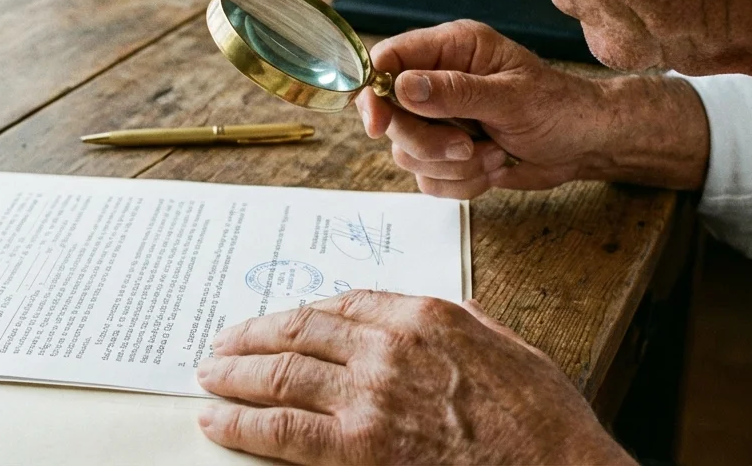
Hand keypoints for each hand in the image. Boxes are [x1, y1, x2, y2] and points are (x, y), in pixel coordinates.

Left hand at [195, 290, 631, 464]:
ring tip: (210, 376)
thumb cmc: (541, 418)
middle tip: (222, 343)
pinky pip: (283, 430)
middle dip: (252, 336)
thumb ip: (449, 326)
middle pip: (299, 332)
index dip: (300, 314)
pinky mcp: (359, 448)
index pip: (341, 304)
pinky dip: (242, 423)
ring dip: (236, 374)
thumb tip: (413, 322)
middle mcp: (388, 346)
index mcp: (422, 315)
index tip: (279, 320)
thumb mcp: (501, 345)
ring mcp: (370, 397)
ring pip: (282, 374)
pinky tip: (218, 421)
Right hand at [356, 20, 709, 198]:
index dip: (374, 91)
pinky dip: (461, 183)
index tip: (378, 124)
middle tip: (465, 146)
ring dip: (452, 165)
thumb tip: (401, 86)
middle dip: (427, 142)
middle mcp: (439, 80)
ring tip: (493, 153)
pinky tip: (494, 166)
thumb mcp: (511, 97)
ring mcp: (440, 119)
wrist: (585, 146)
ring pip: (407, 153)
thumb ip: (455, 92)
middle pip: (391, 116)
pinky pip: (428, 179)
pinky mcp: (446, 153)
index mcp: (453, 48)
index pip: (389, 59)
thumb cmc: (559, 108)